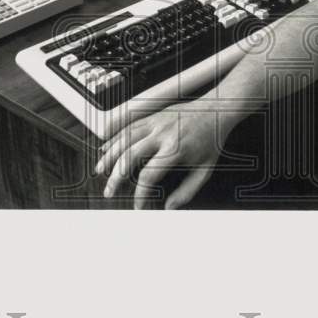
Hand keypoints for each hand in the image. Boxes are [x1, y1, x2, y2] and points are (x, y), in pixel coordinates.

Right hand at [94, 102, 231, 209]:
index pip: (149, 175)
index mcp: (175, 149)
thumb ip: (187, 191)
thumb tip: (170, 207)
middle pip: (129, 156)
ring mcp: (155, 123)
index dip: (140, 194)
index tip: (137, 206)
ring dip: (109, 156)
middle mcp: (161, 134)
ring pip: (124, 139)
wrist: (217, 110)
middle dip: (116, 177)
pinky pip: (128, 127)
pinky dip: (115, 138)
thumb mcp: (205, 170)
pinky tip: (106, 148)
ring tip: (100, 172)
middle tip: (109, 192)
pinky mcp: (152, 116)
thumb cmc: (211, 139)